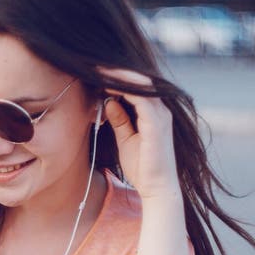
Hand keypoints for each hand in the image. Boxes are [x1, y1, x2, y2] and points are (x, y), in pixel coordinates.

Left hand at [100, 67, 180, 199]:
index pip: (137, 87)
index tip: (96, 72)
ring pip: (141, 84)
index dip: (117, 77)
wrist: (157, 189)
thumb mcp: (125, 139)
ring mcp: (161, 115)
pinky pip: (141, 97)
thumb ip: (119, 119)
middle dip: (116, 71)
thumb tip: (109, 100)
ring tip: (98, 70)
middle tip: (93, 65)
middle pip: (140, 81)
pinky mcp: (157, 123)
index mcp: (155, 113)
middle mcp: (161, 110)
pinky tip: (107, 84)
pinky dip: (124, 88)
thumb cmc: (143, 167)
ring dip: (118, 75)